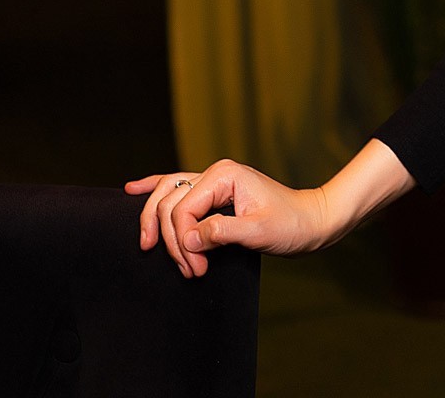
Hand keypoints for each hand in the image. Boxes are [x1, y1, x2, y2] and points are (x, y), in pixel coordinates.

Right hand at [124, 159, 335, 277]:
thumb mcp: (259, 231)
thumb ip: (222, 232)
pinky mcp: (213, 193)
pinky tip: (132, 189)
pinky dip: (154, 189)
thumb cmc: (291, 225)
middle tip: (189, 270)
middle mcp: (214, 174)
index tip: (197, 269)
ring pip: (167, 196)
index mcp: (223, 176)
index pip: (182, 209)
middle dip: (171, 240)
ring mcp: (212, 182)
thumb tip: (188, 239)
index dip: (183, 242)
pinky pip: (176, 188)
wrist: (312, 221)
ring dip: (160, 227)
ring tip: (155, 250)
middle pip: (169, 203)